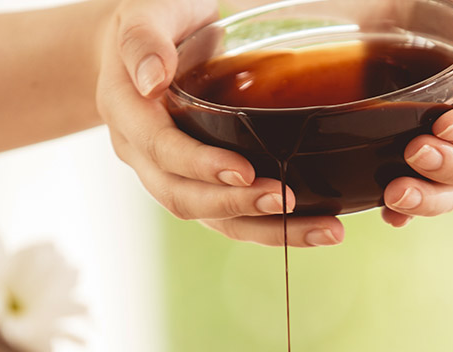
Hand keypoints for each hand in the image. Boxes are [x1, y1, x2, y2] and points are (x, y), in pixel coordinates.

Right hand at [95, 0, 344, 247]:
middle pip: (184, 197)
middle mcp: (143, 155)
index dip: (200, 165)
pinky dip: (273, 228)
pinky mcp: (200, 184)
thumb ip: (144, 40)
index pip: (162, 150)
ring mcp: (171, 175)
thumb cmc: (156, 20)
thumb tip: (152, 79)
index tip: (244, 170)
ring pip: (213, 218)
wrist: (149, 45)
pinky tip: (316, 227)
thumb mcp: (146, 13)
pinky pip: (232, 216)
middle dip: (237, 205)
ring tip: (324, 230)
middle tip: (286, 200)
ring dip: (266, 230)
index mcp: (128, 113)